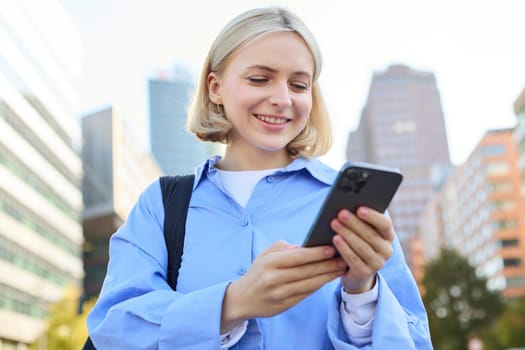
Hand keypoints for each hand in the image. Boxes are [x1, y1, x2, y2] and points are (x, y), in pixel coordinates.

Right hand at [221, 240, 346, 332]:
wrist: (242, 299)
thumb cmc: (258, 273)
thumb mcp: (264, 255)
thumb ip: (282, 248)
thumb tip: (302, 246)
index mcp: (269, 263)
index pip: (297, 257)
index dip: (316, 253)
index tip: (331, 248)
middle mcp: (274, 279)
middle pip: (307, 271)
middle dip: (327, 264)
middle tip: (343, 259)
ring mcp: (280, 294)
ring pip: (309, 284)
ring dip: (327, 276)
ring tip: (340, 269)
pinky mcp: (284, 305)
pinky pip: (306, 294)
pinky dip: (319, 286)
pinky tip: (328, 279)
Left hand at [331, 207, 393, 293]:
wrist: (356, 273)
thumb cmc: (357, 244)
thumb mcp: (361, 233)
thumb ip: (360, 221)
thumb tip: (347, 206)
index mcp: (388, 236)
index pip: (385, 224)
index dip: (373, 216)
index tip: (359, 209)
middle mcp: (386, 250)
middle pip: (371, 235)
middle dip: (354, 223)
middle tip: (341, 213)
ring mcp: (377, 263)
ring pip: (362, 246)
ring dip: (347, 234)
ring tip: (335, 223)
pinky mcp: (365, 273)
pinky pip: (354, 259)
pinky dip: (344, 248)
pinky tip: (335, 239)